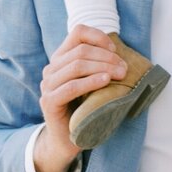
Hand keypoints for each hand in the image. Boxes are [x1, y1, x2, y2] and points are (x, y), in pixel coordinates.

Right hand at [35, 25, 127, 171]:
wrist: (67, 138)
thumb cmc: (84, 108)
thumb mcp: (92, 82)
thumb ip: (99, 66)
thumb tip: (122, 55)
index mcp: (61, 58)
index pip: (78, 33)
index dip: (99, 37)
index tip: (116, 50)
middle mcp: (51, 68)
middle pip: (80, 50)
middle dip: (106, 57)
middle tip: (124, 68)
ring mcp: (47, 85)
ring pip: (76, 66)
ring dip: (102, 67)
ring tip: (120, 75)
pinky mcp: (49, 101)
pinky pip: (71, 87)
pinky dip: (90, 82)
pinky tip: (105, 81)